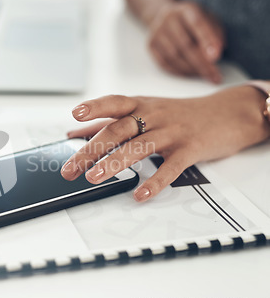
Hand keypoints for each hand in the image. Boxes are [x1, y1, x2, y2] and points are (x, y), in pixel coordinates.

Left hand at [61, 86, 269, 201]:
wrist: (227, 114)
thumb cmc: (178, 114)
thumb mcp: (144, 109)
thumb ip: (108, 120)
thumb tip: (74, 132)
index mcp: (141, 105)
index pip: (114, 103)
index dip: (95, 107)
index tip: (75, 114)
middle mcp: (153, 116)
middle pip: (118, 130)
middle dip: (91, 150)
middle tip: (71, 169)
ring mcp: (172, 132)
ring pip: (139, 147)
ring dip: (113, 163)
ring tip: (93, 179)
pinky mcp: (189, 150)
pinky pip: (170, 167)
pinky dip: (154, 182)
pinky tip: (138, 194)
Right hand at [148, 1, 224, 83]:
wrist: (166, 17)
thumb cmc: (193, 21)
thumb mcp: (209, 20)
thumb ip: (215, 33)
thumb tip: (215, 54)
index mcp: (186, 9)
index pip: (197, 24)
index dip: (207, 40)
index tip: (216, 57)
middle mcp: (168, 18)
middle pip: (185, 44)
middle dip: (202, 63)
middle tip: (214, 76)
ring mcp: (157, 32)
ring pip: (174, 56)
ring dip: (192, 69)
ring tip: (206, 75)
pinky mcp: (150, 44)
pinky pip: (164, 62)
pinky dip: (179, 71)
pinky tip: (191, 73)